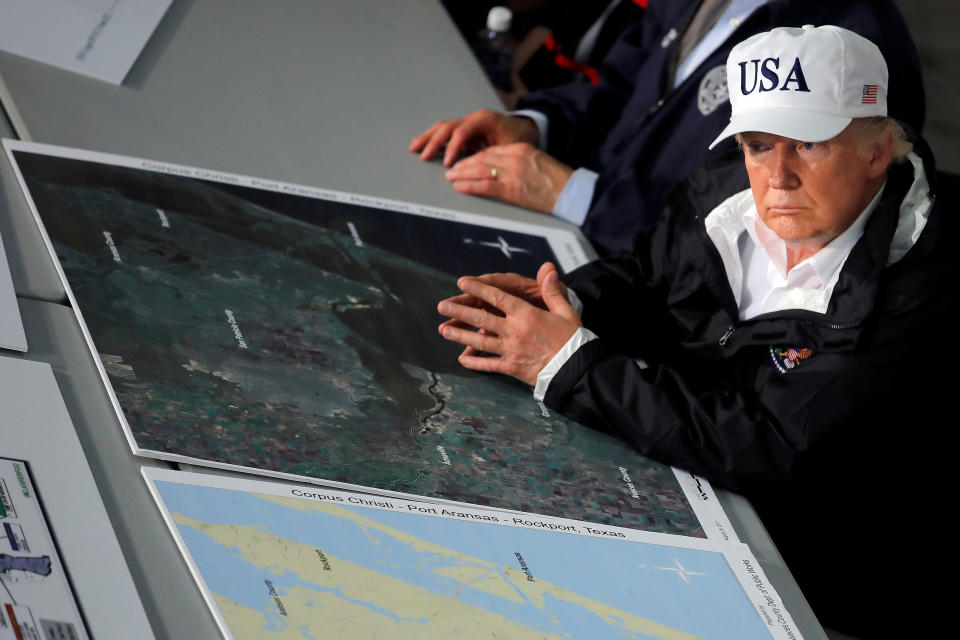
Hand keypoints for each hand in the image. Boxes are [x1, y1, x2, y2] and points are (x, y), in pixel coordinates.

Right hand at [409, 109, 538, 166]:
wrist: (526, 128)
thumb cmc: (519, 137)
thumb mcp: (510, 147)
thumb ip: (491, 154)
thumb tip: (475, 166)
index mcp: (484, 120)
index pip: (462, 132)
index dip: (452, 148)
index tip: (447, 163)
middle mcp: (473, 118)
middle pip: (448, 127)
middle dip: (433, 141)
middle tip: (422, 155)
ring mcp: (468, 122)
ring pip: (443, 127)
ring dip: (428, 137)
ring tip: (414, 147)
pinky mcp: (465, 129)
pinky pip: (446, 131)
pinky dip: (434, 138)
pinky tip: (423, 144)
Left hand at [437, 262, 580, 385]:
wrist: (575, 369)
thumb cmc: (572, 339)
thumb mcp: (565, 311)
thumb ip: (552, 290)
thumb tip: (548, 268)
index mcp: (526, 314)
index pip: (497, 298)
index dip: (478, 289)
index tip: (462, 283)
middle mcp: (514, 331)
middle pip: (481, 318)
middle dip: (459, 311)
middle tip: (442, 306)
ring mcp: (510, 350)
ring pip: (479, 341)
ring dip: (459, 336)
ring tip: (444, 330)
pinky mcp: (511, 368)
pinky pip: (488, 364)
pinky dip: (474, 362)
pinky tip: (462, 360)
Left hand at [444, 143, 572, 213]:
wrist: (569, 191)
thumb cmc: (557, 180)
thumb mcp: (537, 162)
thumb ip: (519, 161)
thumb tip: (502, 168)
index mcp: (520, 149)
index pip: (491, 151)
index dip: (475, 156)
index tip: (466, 161)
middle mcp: (513, 157)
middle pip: (481, 158)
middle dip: (464, 164)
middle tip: (452, 169)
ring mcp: (510, 173)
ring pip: (479, 170)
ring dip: (462, 174)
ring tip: (451, 177)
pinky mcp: (510, 188)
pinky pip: (483, 186)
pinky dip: (468, 186)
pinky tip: (459, 186)